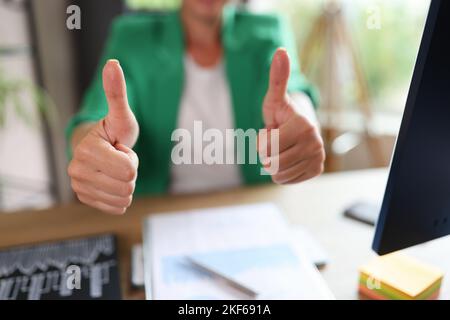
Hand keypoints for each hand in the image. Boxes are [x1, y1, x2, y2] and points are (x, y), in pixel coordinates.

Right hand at [68, 60, 139, 214]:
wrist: (100, 148)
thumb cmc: (114, 131)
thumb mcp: (120, 114)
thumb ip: (117, 93)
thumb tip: (112, 63)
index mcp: (87, 151)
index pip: (130, 171)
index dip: (132, 159)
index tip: (120, 148)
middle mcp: (77, 171)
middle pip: (128, 186)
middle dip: (130, 171)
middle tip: (118, 158)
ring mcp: (79, 188)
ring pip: (124, 198)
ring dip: (126, 183)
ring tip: (115, 168)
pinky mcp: (85, 199)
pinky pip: (118, 208)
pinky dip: (121, 197)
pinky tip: (112, 181)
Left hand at [259, 48, 324, 183]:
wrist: (298, 127)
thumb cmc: (282, 113)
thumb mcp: (275, 97)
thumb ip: (277, 78)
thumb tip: (280, 50)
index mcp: (303, 125)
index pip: (266, 149)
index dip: (261, 141)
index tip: (271, 130)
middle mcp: (315, 143)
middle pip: (271, 164)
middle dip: (266, 154)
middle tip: (275, 141)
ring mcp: (317, 158)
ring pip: (278, 175)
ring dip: (272, 165)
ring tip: (281, 149)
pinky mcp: (316, 170)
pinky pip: (287, 181)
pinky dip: (282, 173)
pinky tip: (287, 159)